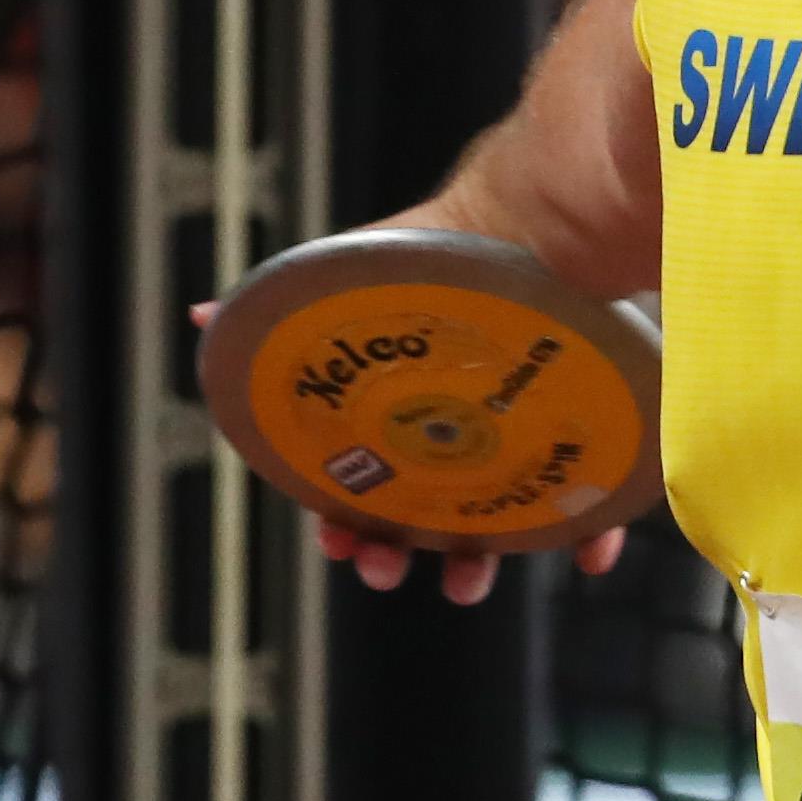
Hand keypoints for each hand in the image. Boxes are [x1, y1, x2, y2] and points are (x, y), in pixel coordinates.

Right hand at [190, 268, 630, 605]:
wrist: (538, 217)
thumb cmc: (446, 257)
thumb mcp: (358, 282)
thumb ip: (284, 313)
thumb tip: (205, 318)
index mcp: (406, 413)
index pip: (366, 483)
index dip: (347, 521)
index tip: (341, 544)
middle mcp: (464, 430)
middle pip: (424, 512)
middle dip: (397, 550)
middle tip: (385, 568)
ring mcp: (530, 435)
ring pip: (501, 520)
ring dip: (477, 559)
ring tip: (462, 583)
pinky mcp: (595, 432)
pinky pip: (596, 498)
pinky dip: (590, 532)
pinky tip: (588, 553)